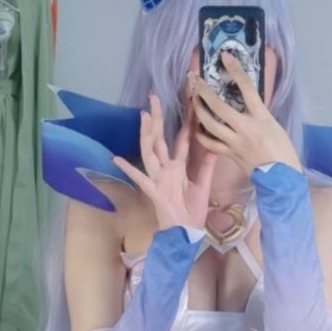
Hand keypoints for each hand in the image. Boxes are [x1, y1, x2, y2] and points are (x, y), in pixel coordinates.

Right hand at [111, 93, 216, 231]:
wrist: (186, 233)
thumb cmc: (192, 211)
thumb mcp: (203, 185)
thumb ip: (207, 165)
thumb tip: (215, 144)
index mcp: (179, 166)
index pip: (183, 139)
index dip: (186, 121)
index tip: (188, 101)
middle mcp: (166, 169)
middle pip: (160, 139)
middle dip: (158, 118)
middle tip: (154, 97)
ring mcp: (158, 178)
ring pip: (150, 152)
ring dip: (146, 135)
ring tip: (144, 116)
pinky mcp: (154, 191)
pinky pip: (140, 179)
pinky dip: (129, 169)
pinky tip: (117, 159)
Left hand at [189, 50, 303, 175]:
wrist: (283, 177)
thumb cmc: (284, 150)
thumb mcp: (274, 125)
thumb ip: (258, 112)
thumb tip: (246, 101)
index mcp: (261, 117)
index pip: (246, 87)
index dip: (235, 70)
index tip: (225, 56)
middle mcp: (245, 128)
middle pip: (218, 105)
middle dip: (203, 90)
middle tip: (193, 78)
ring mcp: (235, 142)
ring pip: (209, 124)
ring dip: (197, 110)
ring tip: (192, 99)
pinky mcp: (230, 154)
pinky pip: (210, 144)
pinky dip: (201, 135)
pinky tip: (195, 127)